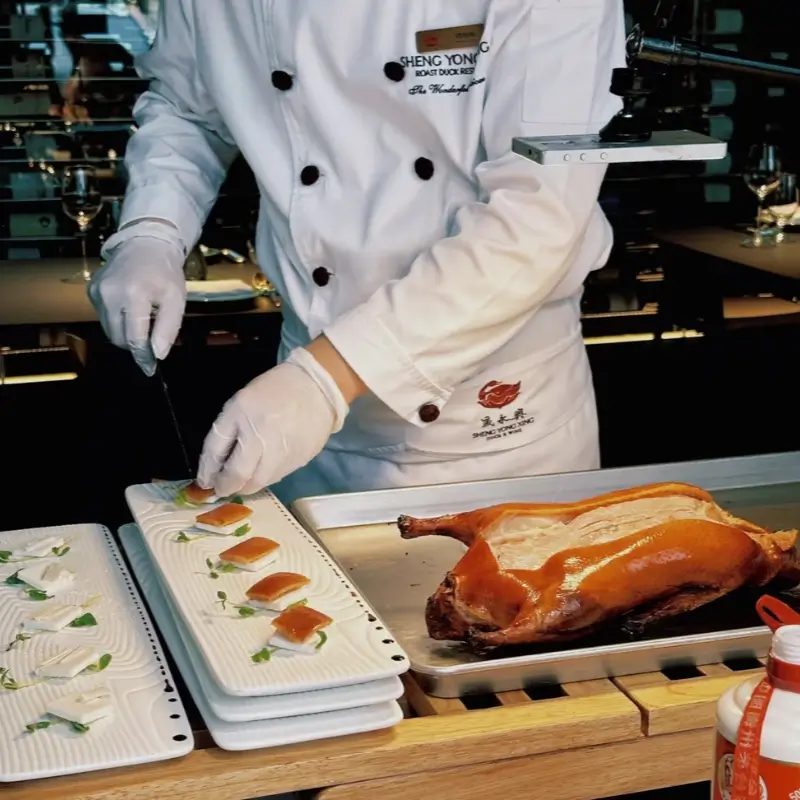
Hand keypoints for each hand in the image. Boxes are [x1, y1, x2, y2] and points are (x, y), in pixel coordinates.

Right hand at [88, 233, 185, 374]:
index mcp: (133, 295)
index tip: (150, 368)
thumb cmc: (165, 273)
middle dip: (134, 344)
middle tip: (151, 337)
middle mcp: (109, 294)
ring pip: (109, 330)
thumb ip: (168, 329)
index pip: (134, 337)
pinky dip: (117, 319)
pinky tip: (129, 306)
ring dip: (125, 332)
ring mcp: (97, 291)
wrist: (145, 243)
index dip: (143, 356)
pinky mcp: (91, 290)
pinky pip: (103, 317)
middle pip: (118, 337)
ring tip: (142, 317)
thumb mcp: (176, 300)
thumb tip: (158, 354)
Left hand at [197, 348, 349, 496]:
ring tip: (242, 481)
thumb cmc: (274, 391)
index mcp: (242, 416)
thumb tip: (214, 467)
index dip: (207, 470)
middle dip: (226, 486)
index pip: (216, 451)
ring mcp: (282, 453)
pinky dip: (265, 478)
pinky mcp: (299, 461)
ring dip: (246, 485)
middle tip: (222, 489)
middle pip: (238, 475)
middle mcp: (262, 438)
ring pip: (258, 482)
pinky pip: (276, 477)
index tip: (205, 481)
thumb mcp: (240, 403)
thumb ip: (225, 433)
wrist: (318, 388)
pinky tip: (263, 470)